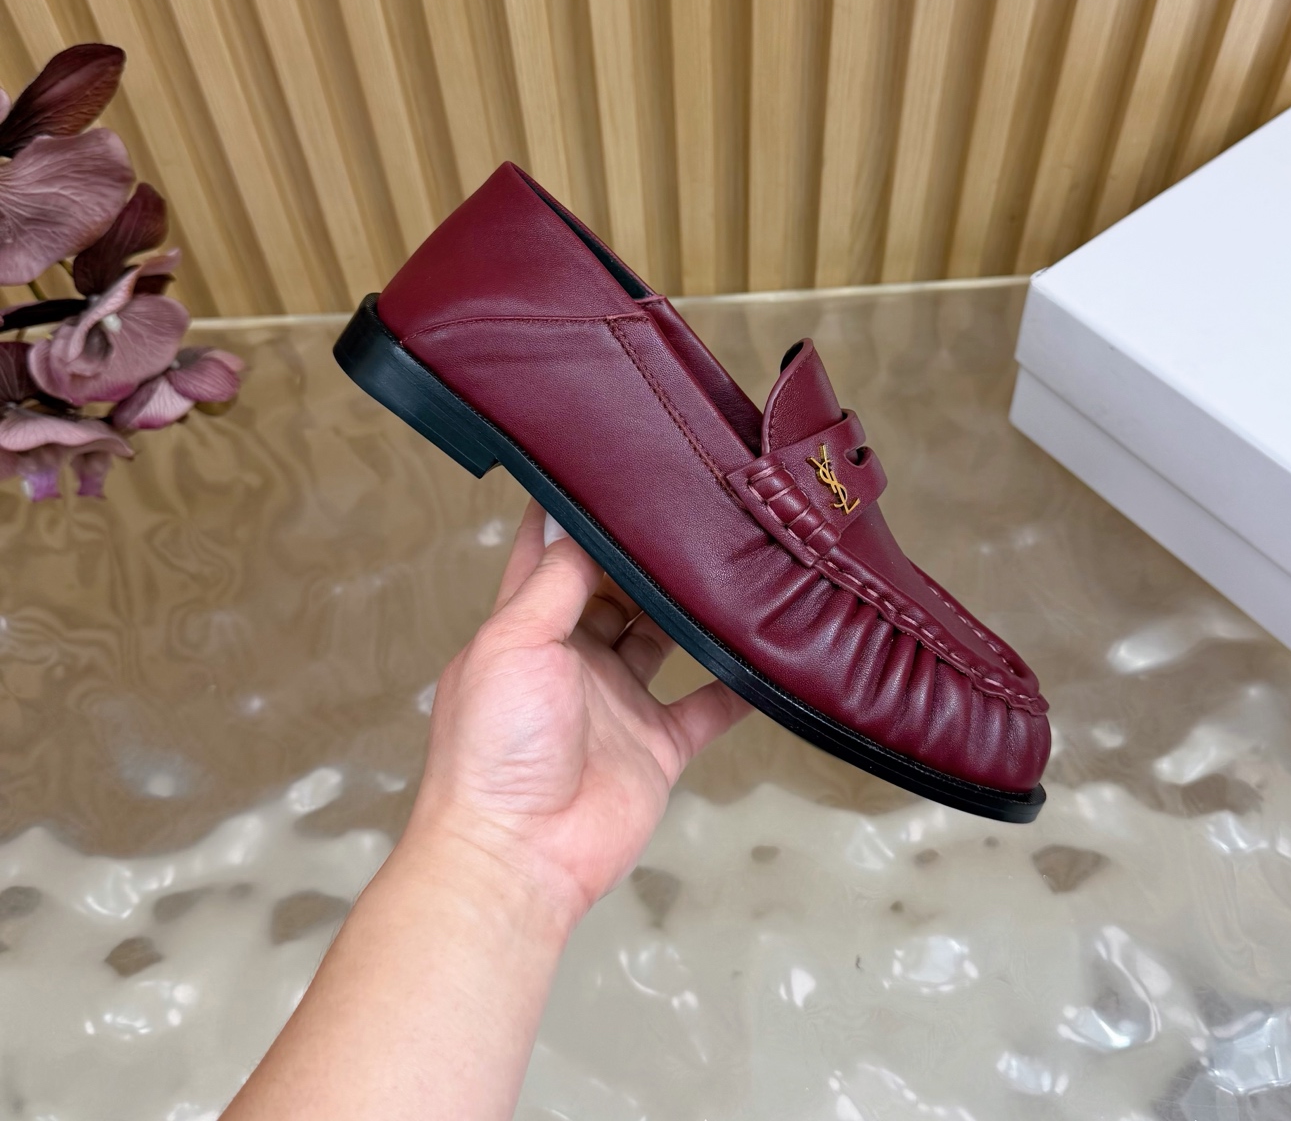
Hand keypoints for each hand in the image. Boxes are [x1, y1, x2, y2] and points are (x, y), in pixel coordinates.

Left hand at [405, 499, 749, 930]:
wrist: (518, 854)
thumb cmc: (493, 750)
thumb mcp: (514, 643)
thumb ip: (554, 584)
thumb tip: (579, 527)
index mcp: (527, 630)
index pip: (550, 557)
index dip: (572, 515)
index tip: (607, 472)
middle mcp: (573, 660)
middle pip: (616, 592)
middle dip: (644, 558)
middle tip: (690, 511)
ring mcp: (617, 704)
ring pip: (662, 640)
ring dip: (688, 610)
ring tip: (729, 565)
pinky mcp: (655, 746)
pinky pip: (705, 708)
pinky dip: (734, 685)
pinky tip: (761, 654)